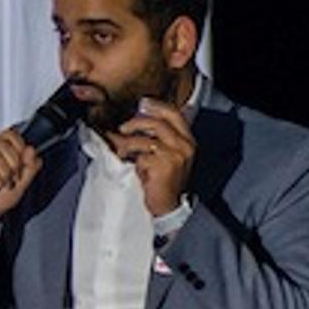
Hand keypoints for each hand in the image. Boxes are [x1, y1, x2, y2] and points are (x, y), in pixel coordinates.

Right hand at [0, 127, 43, 255]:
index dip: (19, 146)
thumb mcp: (22, 184)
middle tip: (13, 177)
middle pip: (4, 144)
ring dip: (3, 172)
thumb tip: (30, 150)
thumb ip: (30, 167)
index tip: (22, 162)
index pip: (10, 134)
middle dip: (13, 163)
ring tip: (3, 183)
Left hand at [110, 94, 194, 218]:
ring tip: (121, 151)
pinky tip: (131, 166)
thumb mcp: (164, 156)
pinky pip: (141, 155)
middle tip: (123, 129)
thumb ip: (156, 138)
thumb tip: (129, 125)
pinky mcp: (164, 165)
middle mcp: (185, 145)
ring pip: (146, 138)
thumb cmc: (162, 180)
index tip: (142, 103)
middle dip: (136, 122)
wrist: (168, 205)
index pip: (174, 113)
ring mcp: (176, 155)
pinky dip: (131, 159)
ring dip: (128, 143)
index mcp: (187, 139)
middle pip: (158, 122)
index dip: (157, 106)